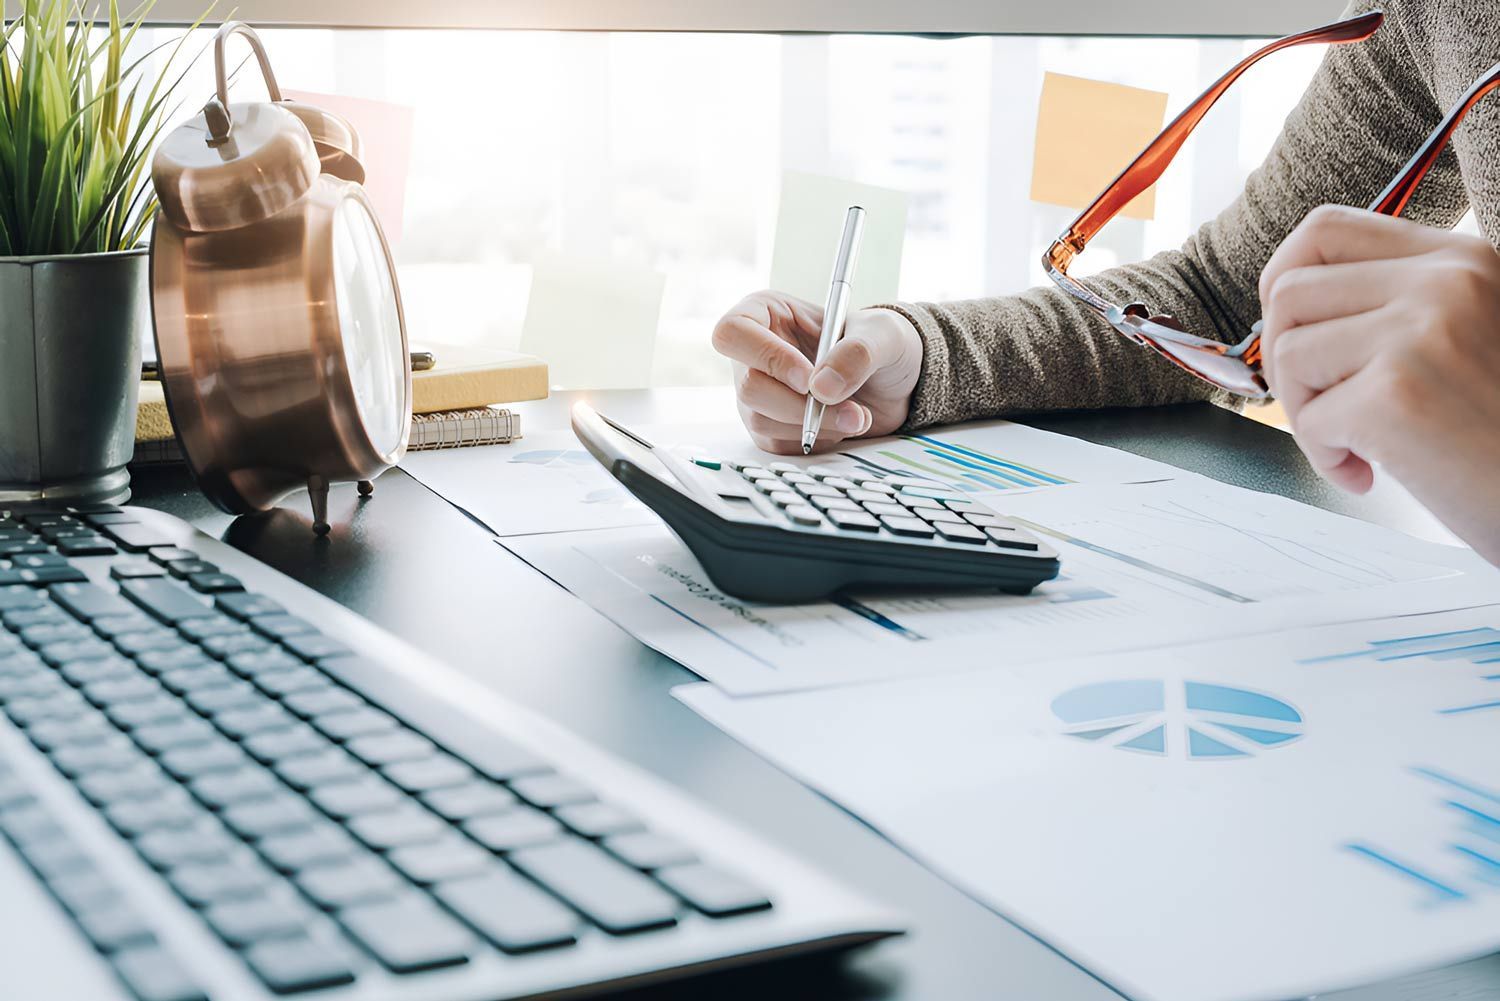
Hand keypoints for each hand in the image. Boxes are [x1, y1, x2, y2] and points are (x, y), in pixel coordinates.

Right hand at [710, 290, 922, 453]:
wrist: (893, 381)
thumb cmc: (881, 343)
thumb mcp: (883, 335)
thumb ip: (857, 352)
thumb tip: (822, 388)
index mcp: (767, 314)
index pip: (733, 332)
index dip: (767, 358)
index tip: (808, 378)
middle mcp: (754, 354)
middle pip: (748, 386)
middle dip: (800, 405)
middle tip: (850, 409)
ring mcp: (759, 393)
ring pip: (761, 420)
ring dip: (814, 425)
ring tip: (857, 415)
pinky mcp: (770, 427)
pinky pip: (778, 444)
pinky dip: (815, 440)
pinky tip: (840, 425)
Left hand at [1259, 205, 1499, 561]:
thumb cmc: (1496, 429)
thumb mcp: (1458, 335)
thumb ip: (1386, 304)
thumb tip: (1280, 302)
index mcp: (1458, 259)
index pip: (1324, 230)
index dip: (1282, 278)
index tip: (1289, 331)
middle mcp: (1444, 282)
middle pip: (1290, 292)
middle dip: (1282, 359)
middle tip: (1322, 405)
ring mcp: (1421, 333)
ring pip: (1289, 353)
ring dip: (1304, 411)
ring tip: (1355, 441)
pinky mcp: (1396, 394)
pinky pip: (1309, 419)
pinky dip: (1325, 457)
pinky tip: (1370, 472)